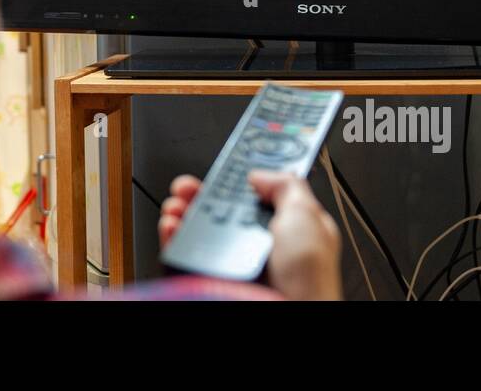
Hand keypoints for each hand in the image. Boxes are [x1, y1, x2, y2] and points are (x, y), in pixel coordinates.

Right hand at [158, 172, 341, 300]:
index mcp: (289, 230)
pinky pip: (184, 253)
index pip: (260, 198)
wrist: (282, 312)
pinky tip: (174, 224)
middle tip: (194, 185)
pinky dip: (173, 236)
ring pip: (200, 230)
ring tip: (179, 202)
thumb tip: (260, 175)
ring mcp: (233, 264)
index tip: (226, 167)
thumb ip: (287, 186)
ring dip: (184, 210)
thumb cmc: (307, 279)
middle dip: (205, 193)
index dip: (242, 182)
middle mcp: (258, 247)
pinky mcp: (210, 277)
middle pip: (224, 211)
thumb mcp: (307, 216)